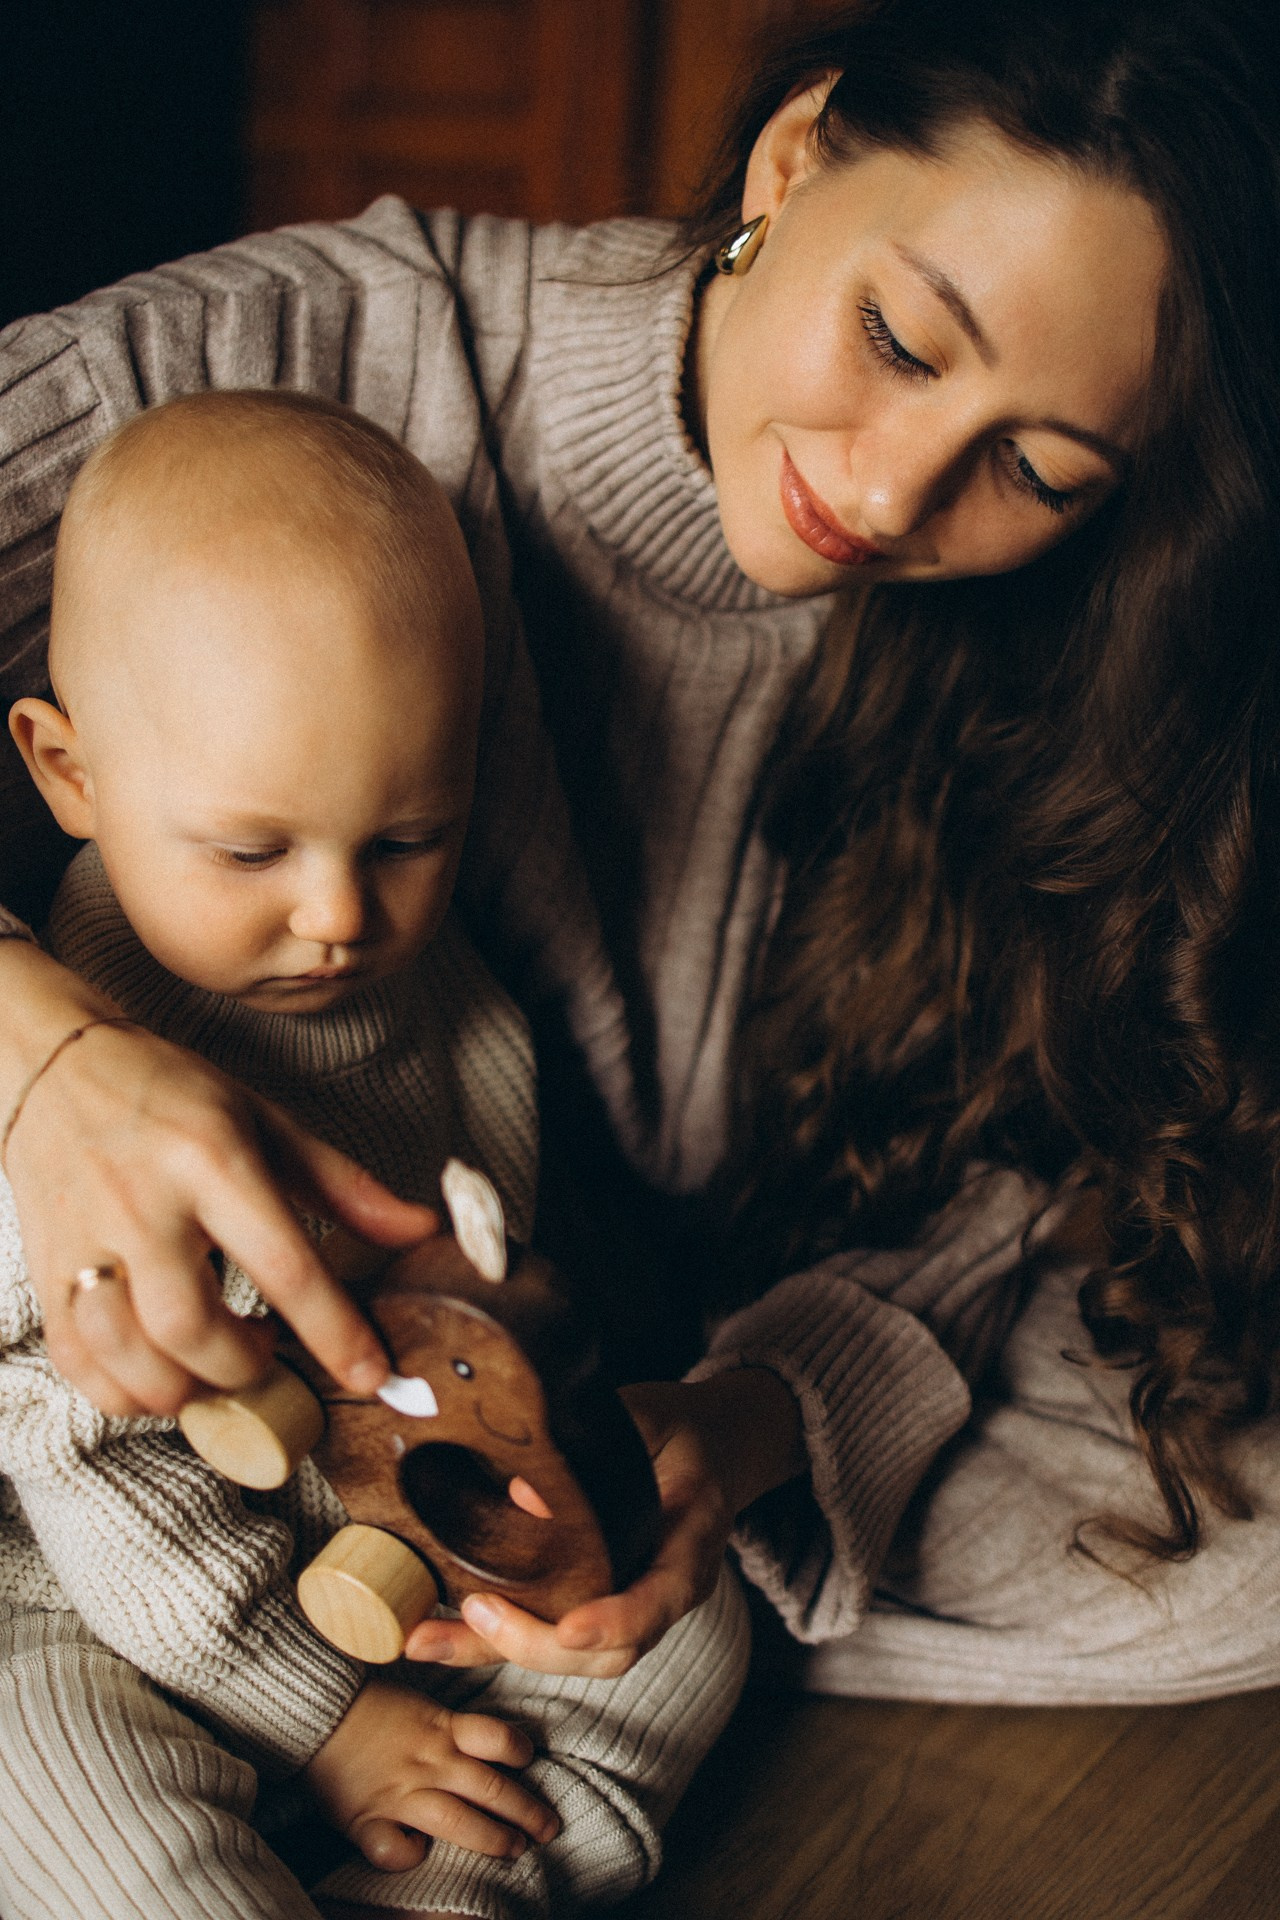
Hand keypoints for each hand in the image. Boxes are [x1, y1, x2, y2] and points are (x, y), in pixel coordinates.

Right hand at [0, 945, 433, 1415]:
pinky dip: (123, 1390)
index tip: (372, 1372)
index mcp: (211, 1160)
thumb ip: (346, 1187)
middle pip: (194, 1329)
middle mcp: (143, 1204)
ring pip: (132, 1358)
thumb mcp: (268, 1122)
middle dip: (245, 1368)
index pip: (283, 1264)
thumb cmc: (171, 1096)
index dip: (334, 1331)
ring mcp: (85, 1242)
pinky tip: (157, 1370)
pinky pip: (79, 1363)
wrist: (56, 1067)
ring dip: (186, 1388)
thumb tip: (421, 1230)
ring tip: (213, 1364)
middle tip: (266, 1353)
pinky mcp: (46, 1271)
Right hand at [304, 1677, 558, 1871]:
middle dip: (526, 1811)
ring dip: (493, 1839)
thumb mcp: (414, 1699)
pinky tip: (420, 1853)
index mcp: (440, 1726)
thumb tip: (479, 1737)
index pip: (497, 1738)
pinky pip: (397, 1850)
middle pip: (490, 1788)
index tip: (532, 1759)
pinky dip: (411, 1856)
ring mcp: (401, 1793)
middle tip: (549, 1827)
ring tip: (516, 1849)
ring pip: (459, 1823)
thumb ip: (446, 1720)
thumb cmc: (362, 1702)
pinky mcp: (369, 1820)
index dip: (520, 1749)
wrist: (310, 1709)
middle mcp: (428, 1761)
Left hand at [403, 1368, 805, 1676]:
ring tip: (430, 1638)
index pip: (661, 1600)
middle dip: (537, 1645)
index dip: (617, 1622)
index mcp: (691, 1543)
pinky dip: (493, 1642)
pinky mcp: (593, 1602)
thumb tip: (520, 1495)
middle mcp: (662, 1590)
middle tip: (476, 1614)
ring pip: (574, 1658)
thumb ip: (597, 1451)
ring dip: (500, 1653)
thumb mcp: (650, 1417)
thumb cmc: (679, 1428)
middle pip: (610, 1651)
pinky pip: (549, 1634)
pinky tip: (436, 1632)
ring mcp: (630, 1604)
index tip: (572, 1628)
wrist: (710, 1446)